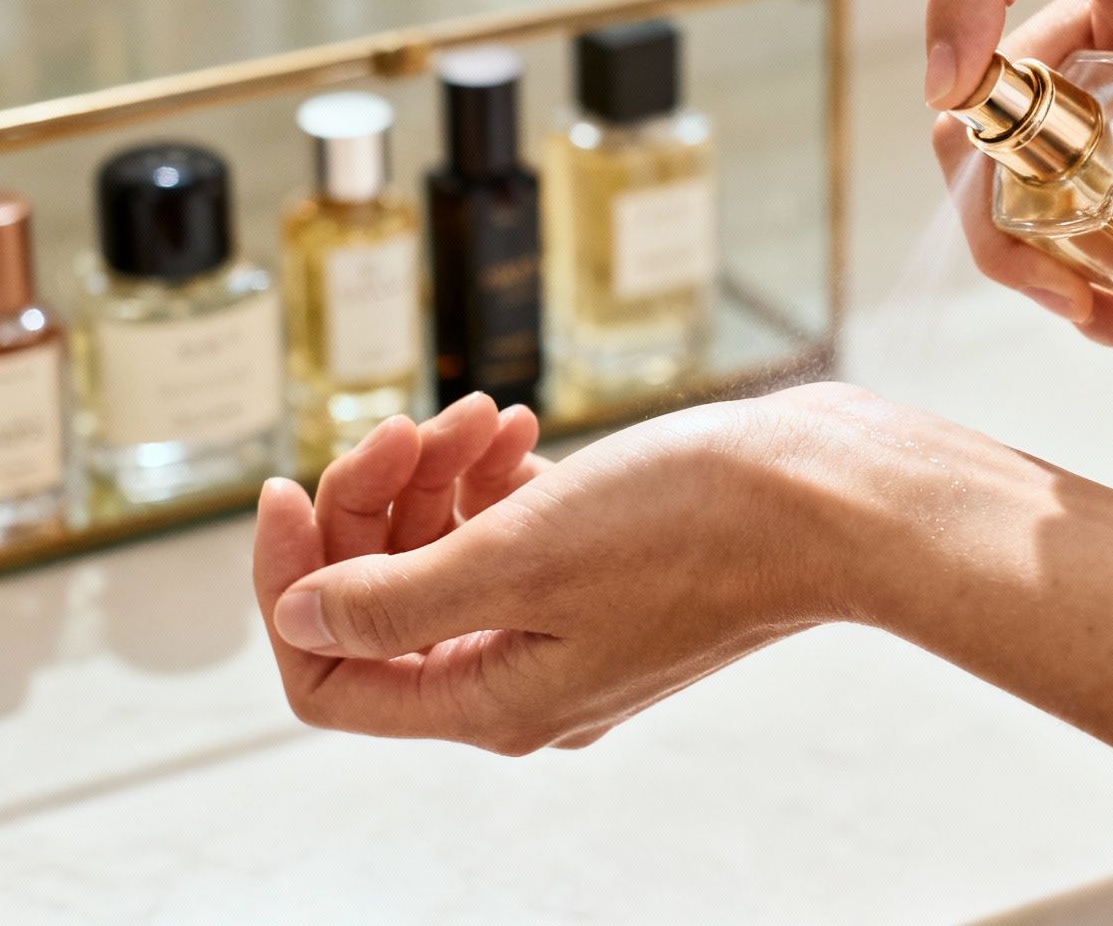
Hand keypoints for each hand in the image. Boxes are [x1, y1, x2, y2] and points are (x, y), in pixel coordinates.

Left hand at [251, 384, 1013, 752]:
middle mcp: (521, 676)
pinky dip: (492, 474)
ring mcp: (563, 624)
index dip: (288, 584)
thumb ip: (390, 599)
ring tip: (482, 413)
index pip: (331, 676)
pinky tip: (519, 424)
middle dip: (372, 504)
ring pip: (443, 554)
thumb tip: (297, 618)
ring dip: (436, 475)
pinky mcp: (599, 572)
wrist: (831, 498)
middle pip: (381, 600)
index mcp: (493, 700)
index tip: (281, 488)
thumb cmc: (695, 530)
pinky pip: (505, 529)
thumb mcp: (516, 559)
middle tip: (408, 426)